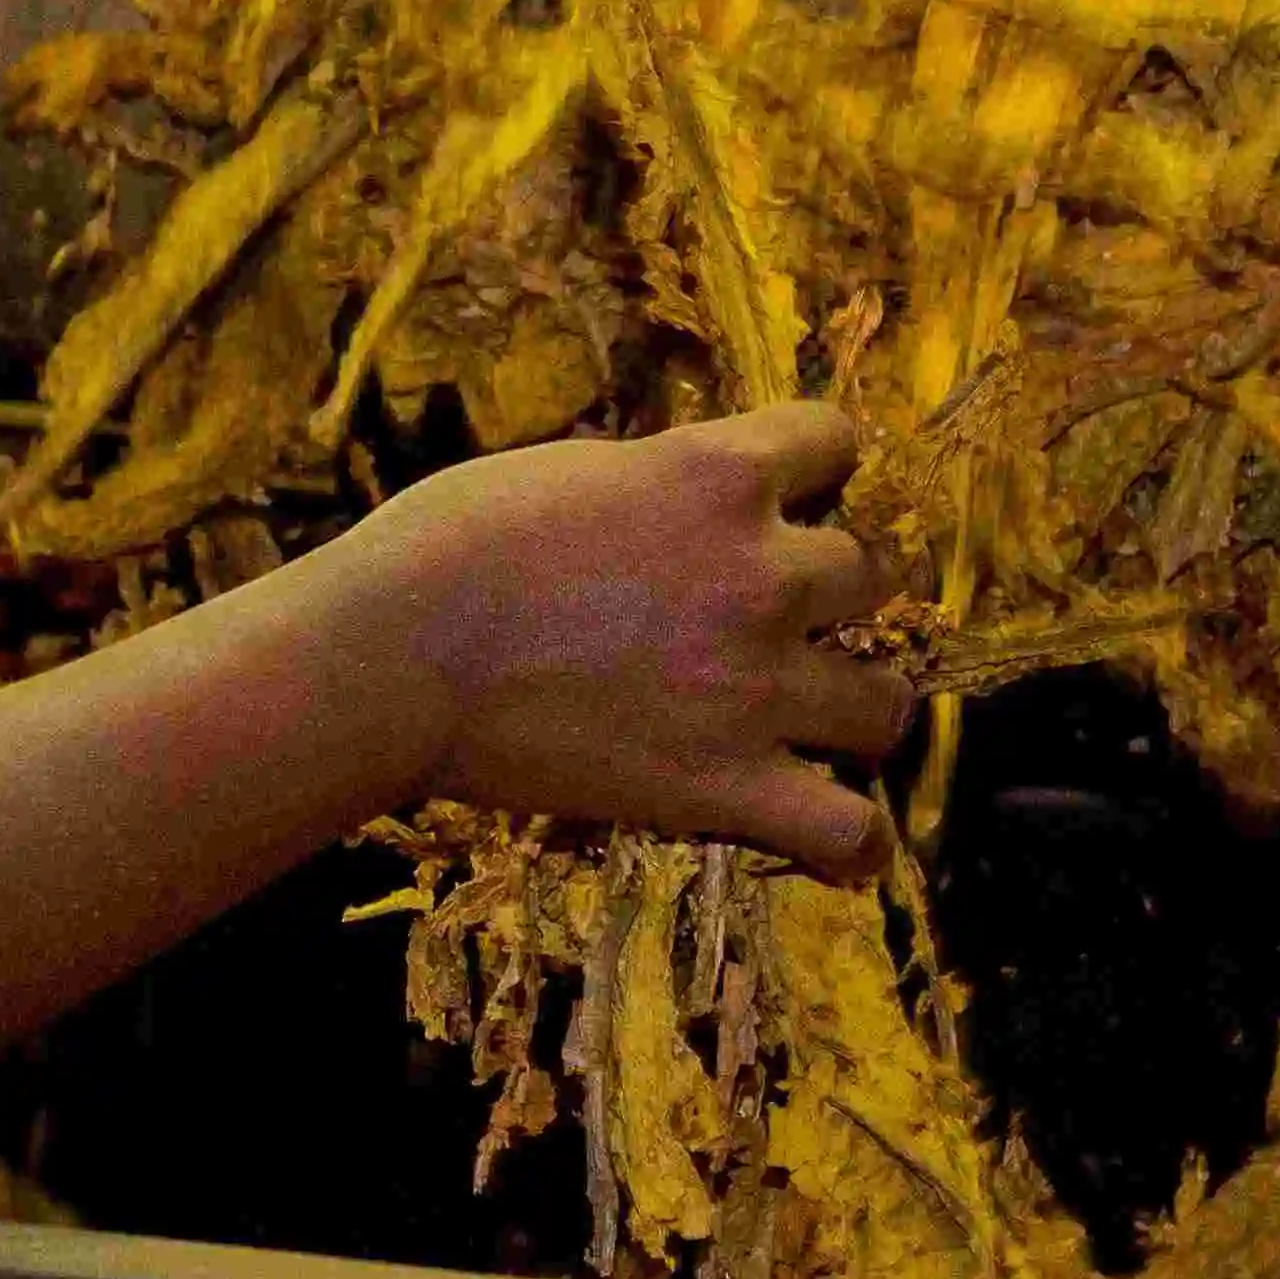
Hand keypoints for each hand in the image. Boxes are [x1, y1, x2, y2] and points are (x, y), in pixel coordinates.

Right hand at [340, 402, 904, 885]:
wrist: (394, 655)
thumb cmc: (447, 545)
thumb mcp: (571, 470)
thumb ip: (658, 487)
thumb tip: (680, 509)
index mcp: (716, 473)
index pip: (835, 438)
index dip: (818, 467)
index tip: (791, 495)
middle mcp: (761, 572)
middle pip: (877, 572)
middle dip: (841, 591)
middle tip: (789, 616)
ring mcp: (753, 686)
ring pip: (886, 702)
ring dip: (857, 706)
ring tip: (819, 720)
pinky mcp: (723, 784)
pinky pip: (846, 830)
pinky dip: (850, 840)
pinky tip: (836, 836)